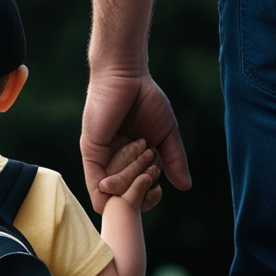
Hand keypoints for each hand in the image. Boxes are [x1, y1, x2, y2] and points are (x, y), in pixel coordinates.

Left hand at [81, 70, 190, 213]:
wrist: (127, 77)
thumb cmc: (145, 100)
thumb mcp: (166, 135)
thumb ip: (174, 160)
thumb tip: (185, 187)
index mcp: (131, 162)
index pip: (138, 195)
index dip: (149, 197)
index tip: (159, 185)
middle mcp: (114, 165)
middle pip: (127, 198)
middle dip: (143, 185)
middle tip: (151, 157)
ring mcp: (101, 160)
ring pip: (114, 193)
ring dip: (132, 178)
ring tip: (142, 149)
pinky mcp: (90, 152)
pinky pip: (96, 183)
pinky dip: (111, 186)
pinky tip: (115, 181)